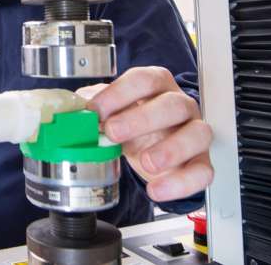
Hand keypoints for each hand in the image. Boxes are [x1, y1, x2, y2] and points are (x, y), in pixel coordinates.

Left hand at [79, 66, 213, 202]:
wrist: (153, 150)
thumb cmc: (133, 124)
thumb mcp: (111, 113)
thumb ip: (92, 108)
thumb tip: (68, 109)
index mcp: (156, 86)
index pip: (143, 80)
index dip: (119, 94)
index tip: (95, 110)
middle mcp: (180, 105)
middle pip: (171, 104)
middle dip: (141, 118)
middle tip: (113, 133)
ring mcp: (194, 132)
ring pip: (197, 134)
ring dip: (171, 149)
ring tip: (146, 162)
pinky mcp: (201, 162)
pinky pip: (202, 171)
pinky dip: (181, 183)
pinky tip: (156, 189)